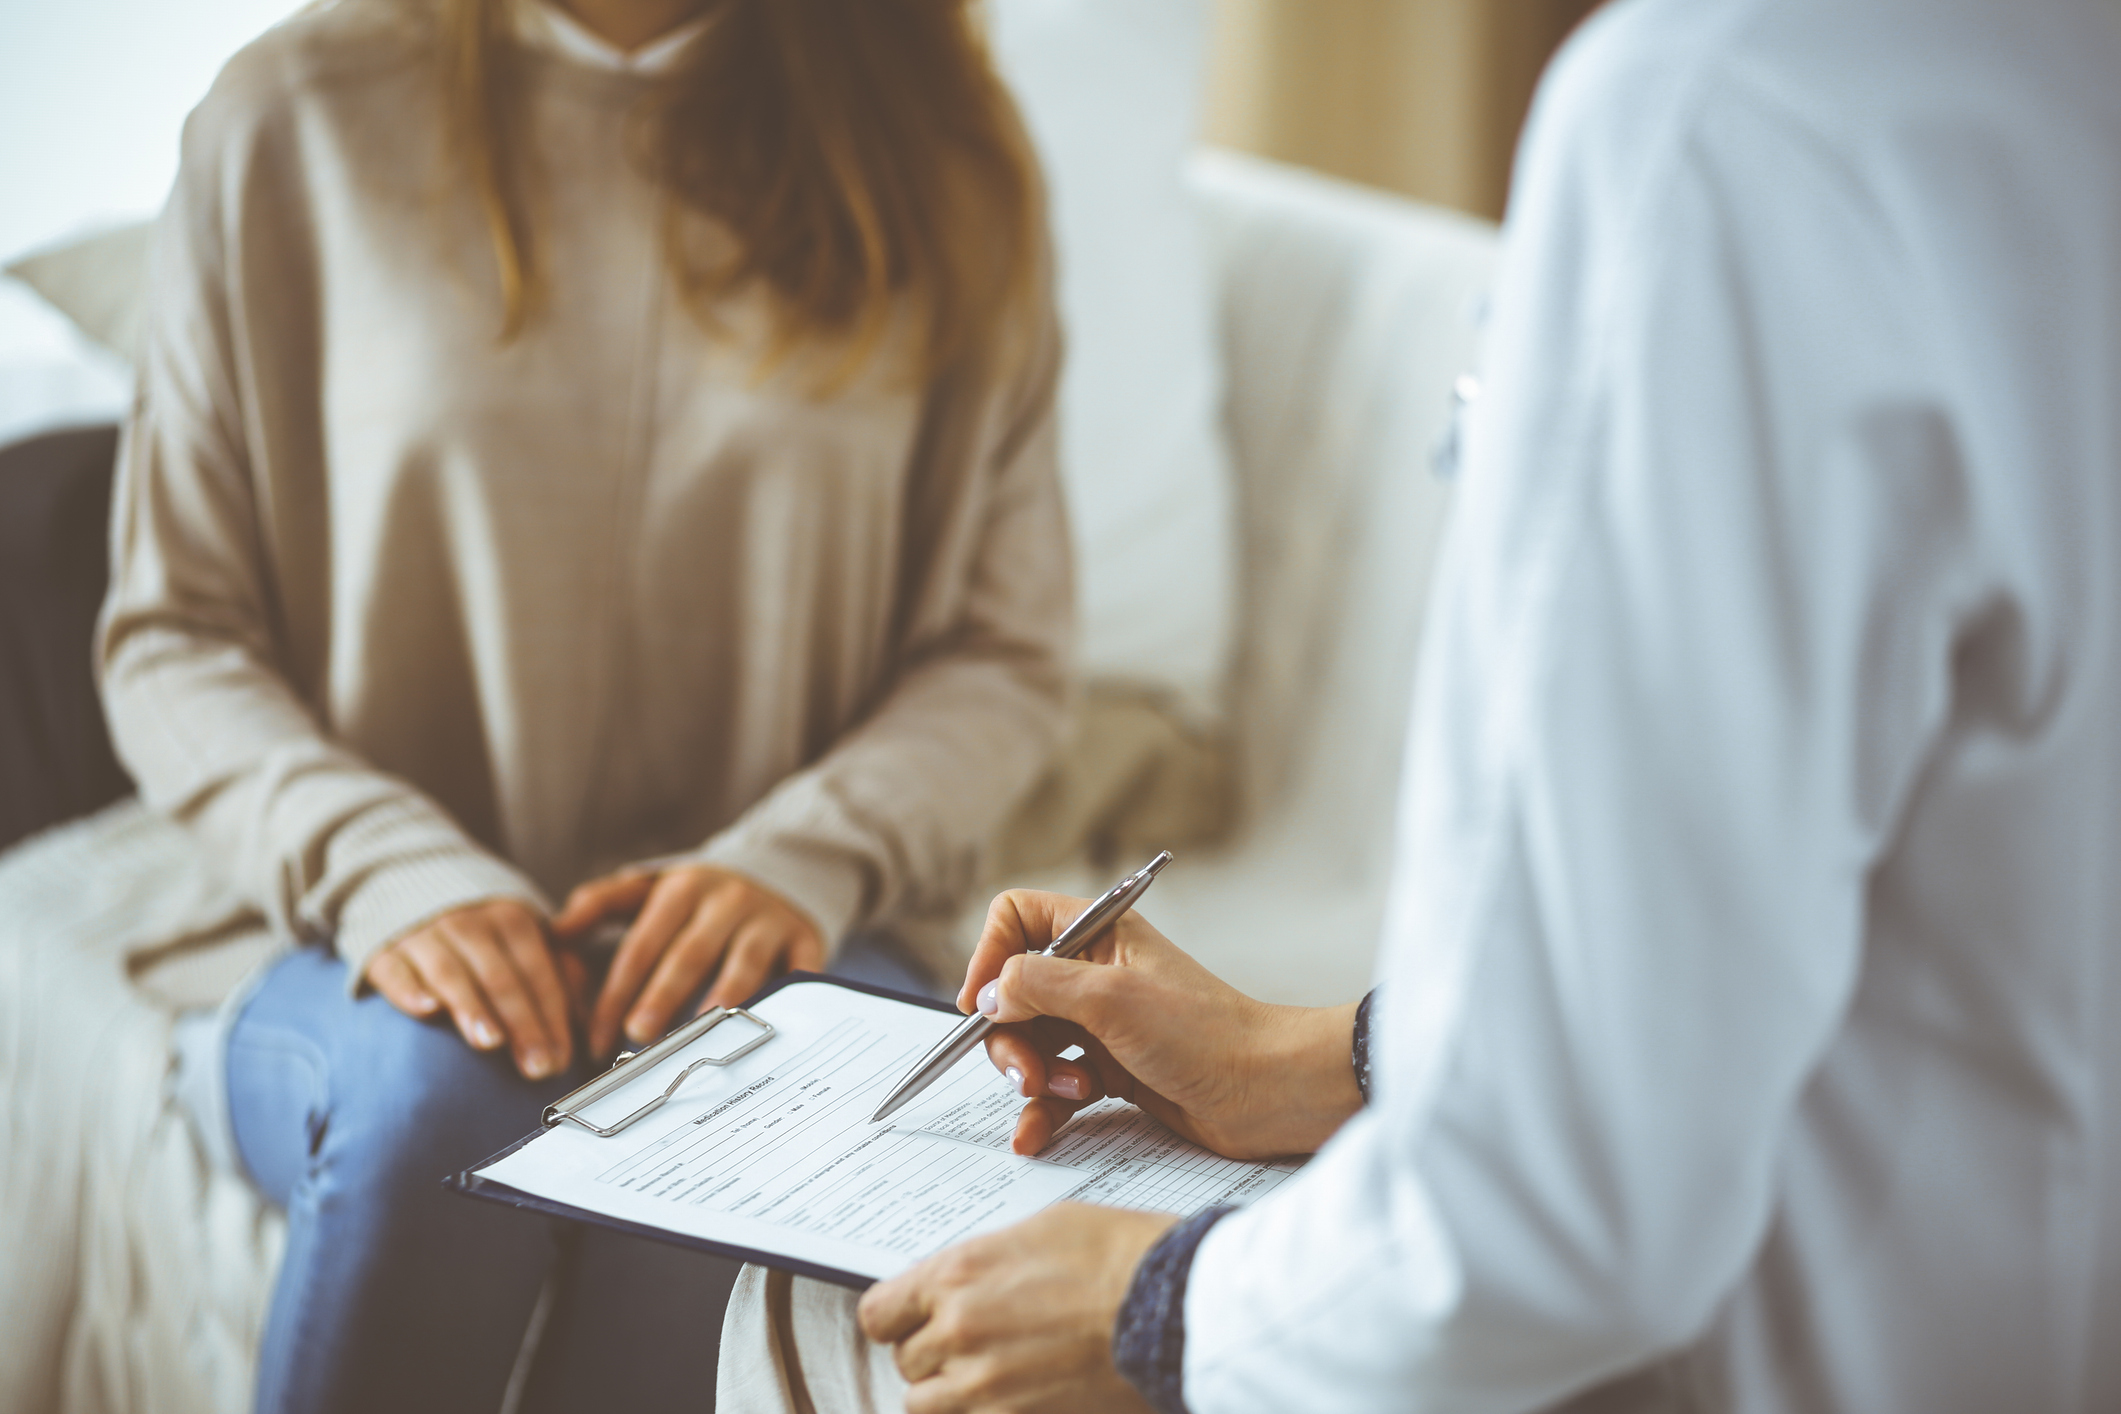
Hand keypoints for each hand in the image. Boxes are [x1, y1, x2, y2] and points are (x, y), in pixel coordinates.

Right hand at [364, 899, 574, 1079]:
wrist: (408, 885)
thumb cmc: (482, 931)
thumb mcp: (525, 940)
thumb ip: (559, 976)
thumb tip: (590, 1026)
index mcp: (513, 921)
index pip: (538, 972)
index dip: (552, 1016)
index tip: (562, 1059)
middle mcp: (470, 924)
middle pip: (501, 978)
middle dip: (523, 1024)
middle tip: (538, 1067)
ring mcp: (425, 935)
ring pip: (452, 973)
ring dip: (473, 1007)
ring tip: (491, 1043)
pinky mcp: (384, 950)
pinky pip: (395, 970)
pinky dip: (410, 989)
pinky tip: (426, 1011)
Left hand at [553, 864, 825, 1057]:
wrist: (781, 870)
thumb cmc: (700, 897)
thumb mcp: (651, 889)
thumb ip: (601, 905)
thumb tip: (553, 933)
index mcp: (681, 889)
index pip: (640, 946)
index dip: (616, 992)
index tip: (597, 1040)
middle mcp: (726, 900)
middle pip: (688, 954)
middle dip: (661, 995)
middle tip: (638, 1036)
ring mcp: (768, 919)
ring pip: (743, 963)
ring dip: (720, 999)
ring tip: (700, 1032)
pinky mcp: (805, 938)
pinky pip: (799, 970)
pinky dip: (787, 995)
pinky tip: (768, 1024)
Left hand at [858, 1202, 1175, 1413]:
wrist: (1171, 1303)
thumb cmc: (1117, 1255)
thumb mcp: (1037, 1230)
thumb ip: (983, 1264)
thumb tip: (962, 1283)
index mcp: (956, 1276)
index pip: (880, 1313)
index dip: (898, 1318)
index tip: (914, 1320)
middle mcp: (959, 1332)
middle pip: (907, 1361)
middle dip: (935, 1353)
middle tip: (975, 1343)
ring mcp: (984, 1387)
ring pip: (926, 1405)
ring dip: (950, 1392)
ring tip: (991, 1376)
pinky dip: (986, 1410)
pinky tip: (1019, 1395)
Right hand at [961, 890, 1363, 1159]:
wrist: (1267, 1092)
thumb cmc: (1205, 1034)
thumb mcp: (1111, 998)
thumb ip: (1039, 985)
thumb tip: (989, 993)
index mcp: (1098, 932)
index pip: (1016, 919)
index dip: (990, 957)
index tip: (982, 1005)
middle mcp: (1095, 972)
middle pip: (1013, 994)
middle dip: (1009, 1037)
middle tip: (1027, 1073)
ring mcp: (1102, 1023)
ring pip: (1029, 1044)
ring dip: (1031, 1076)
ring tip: (1067, 1093)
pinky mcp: (1111, 1070)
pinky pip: (1054, 1087)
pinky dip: (1041, 1111)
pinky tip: (1035, 1136)